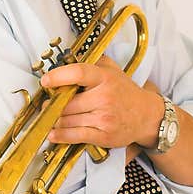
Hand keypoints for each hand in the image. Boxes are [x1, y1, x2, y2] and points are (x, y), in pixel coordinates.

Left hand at [41, 55, 162, 149]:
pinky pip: (75, 136)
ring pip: (67, 120)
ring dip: (55, 119)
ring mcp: (104, 118)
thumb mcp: (113, 70)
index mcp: (105, 78)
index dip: (58, 76)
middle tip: (48, 103)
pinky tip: (53, 133)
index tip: (46, 81)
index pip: (78, 73)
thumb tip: (69, 57)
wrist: (147, 116)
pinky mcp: (104, 135)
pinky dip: (60, 135)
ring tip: (51, 116)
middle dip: (52, 104)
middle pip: (67, 102)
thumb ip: (93, 61)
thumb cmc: (126, 92)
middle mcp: (104, 97)